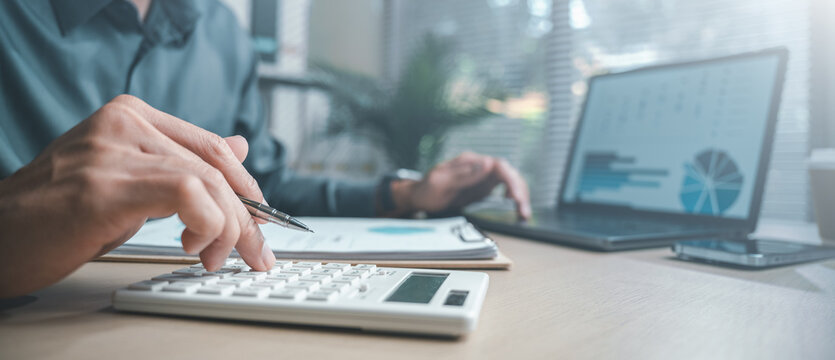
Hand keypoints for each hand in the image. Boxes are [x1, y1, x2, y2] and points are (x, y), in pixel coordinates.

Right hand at [0, 95, 274, 297]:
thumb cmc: (57, 214)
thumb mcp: (131, 181)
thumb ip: (181, 162)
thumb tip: (240, 146)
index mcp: (131, 116)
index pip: (213, 146)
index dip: (247, 189)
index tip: (262, 224)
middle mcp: (124, 123)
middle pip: (217, 165)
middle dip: (247, 217)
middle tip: (254, 253)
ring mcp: (112, 149)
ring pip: (208, 181)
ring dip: (228, 228)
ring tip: (215, 257)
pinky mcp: (104, 185)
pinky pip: (187, 194)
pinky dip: (207, 225)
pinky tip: (193, 246)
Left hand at [389, 152, 530, 218]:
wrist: (420, 196)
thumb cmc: (427, 189)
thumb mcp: (441, 182)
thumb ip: (464, 174)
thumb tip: (487, 164)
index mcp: (471, 162)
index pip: (499, 166)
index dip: (511, 181)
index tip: (515, 198)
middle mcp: (480, 167)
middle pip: (509, 174)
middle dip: (520, 192)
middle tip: (523, 212)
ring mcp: (484, 177)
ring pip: (510, 183)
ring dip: (521, 197)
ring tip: (524, 215)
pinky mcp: (484, 188)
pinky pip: (504, 192)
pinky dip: (514, 201)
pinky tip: (518, 212)